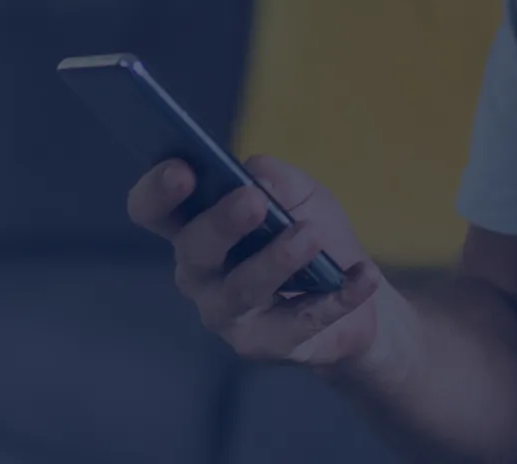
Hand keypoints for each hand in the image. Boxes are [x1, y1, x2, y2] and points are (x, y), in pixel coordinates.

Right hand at [127, 155, 384, 368]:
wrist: (351, 293)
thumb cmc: (310, 233)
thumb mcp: (300, 194)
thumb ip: (276, 179)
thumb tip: (255, 176)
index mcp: (195, 227)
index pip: (154, 210)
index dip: (157, 191)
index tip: (182, 170)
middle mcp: (200, 274)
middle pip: (195, 249)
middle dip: (221, 223)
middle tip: (252, 201)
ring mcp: (228, 314)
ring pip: (243, 289)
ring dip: (277, 260)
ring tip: (310, 236)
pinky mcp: (265, 345)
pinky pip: (300, 321)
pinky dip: (337, 296)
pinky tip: (362, 275)